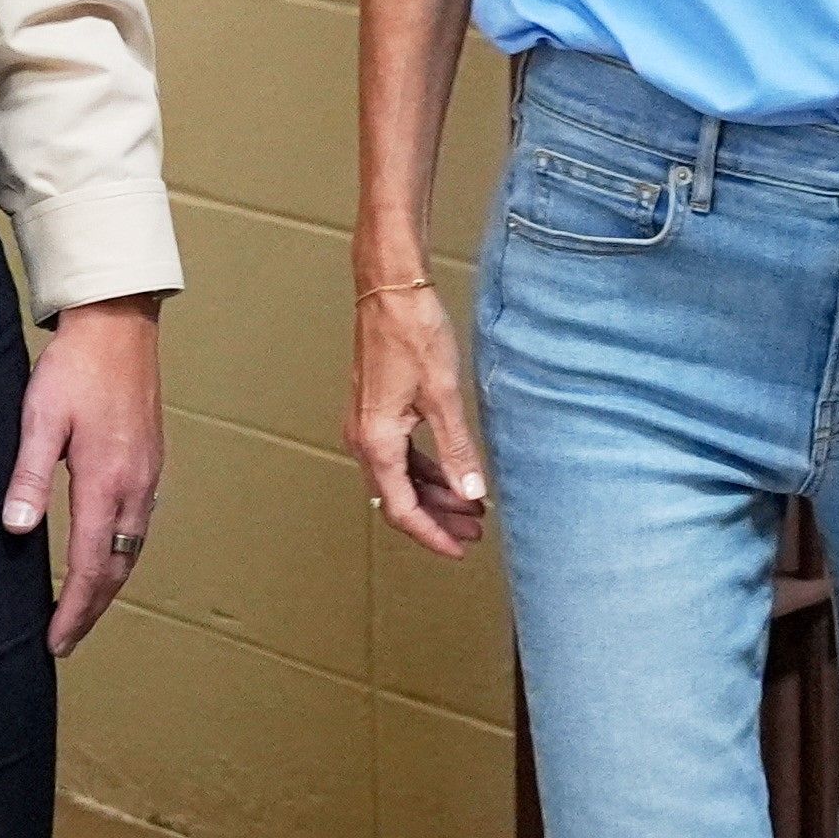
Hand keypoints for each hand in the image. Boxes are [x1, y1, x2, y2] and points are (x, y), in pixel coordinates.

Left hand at [4, 295, 165, 656]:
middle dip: (92, 610)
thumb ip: (28, 475)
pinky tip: (107, 558)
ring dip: (109, 586)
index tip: (55, 641)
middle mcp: (135, 486)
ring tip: (83, 611)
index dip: (74, 609)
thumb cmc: (75, 367)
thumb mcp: (40, 418)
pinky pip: (139, 525)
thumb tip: (17, 529)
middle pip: (118, 568)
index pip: (92, 565)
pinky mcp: (151, 462)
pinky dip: (122, 555)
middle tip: (66, 641)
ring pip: (133, 549)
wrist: (119, 325)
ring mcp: (148, 475)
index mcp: (106, 480)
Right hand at [347, 274, 488, 558]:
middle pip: (398, 498)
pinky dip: (426, 470)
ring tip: (471, 505)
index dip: (432, 534)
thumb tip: (472, 492)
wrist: (389, 288)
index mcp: (377, 442)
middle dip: (437, 519)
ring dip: (434, 494)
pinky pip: (399, 454)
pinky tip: (451, 473)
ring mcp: (367, 424)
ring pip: (399, 477)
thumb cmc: (411, 331)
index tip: (459, 549)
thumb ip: (457, 450)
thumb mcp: (443, 395)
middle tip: (474, 531)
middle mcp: (364, 438)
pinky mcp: (376, 410)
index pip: (402, 509)